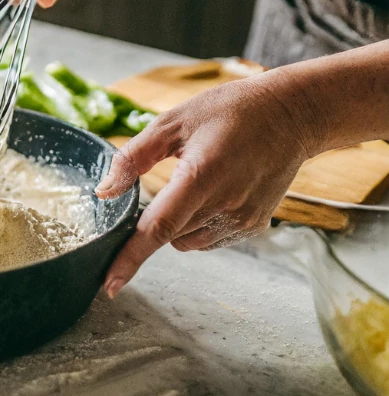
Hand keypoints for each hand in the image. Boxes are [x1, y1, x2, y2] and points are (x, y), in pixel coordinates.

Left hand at [94, 74, 319, 296]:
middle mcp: (225, 204)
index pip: (157, 228)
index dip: (130, 258)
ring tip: (198, 182)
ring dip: (178, 223)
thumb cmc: (230, 111)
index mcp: (201, 176)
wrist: (292, 114)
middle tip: (168, 181)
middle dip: (155, 218)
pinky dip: (200, 224)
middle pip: (168, 234)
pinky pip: (209, 239)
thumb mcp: (174, 121)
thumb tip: (104, 192)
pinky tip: (215, 192)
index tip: (110, 285)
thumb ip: (133, 157)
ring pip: (187, 241)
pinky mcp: (254, 226)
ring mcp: (243, 219)